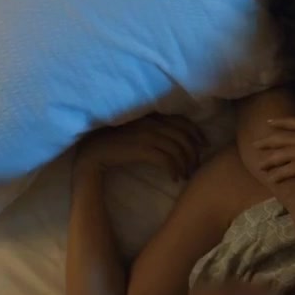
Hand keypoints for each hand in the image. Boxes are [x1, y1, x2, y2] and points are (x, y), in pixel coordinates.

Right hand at [76, 113, 206, 180]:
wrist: (91, 158)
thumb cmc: (114, 148)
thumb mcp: (137, 134)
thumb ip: (154, 130)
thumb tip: (178, 137)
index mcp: (148, 115)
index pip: (180, 120)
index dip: (195, 132)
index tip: (204, 144)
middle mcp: (148, 121)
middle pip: (181, 135)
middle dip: (193, 151)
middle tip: (196, 166)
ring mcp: (143, 134)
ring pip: (176, 148)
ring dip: (185, 164)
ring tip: (185, 175)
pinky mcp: (139, 149)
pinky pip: (166, 159)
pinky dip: (174, 169)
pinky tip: (175, 178)